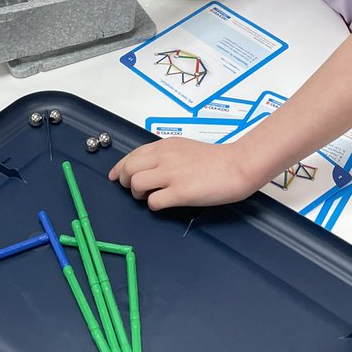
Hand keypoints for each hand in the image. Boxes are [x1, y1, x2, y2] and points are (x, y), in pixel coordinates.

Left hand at [108, 137, 261, 210]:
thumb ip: (165, 154)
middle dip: (124, 180)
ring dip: (137, 194)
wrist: (236, 165)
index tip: (115, 176)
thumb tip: (147, 166)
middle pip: (128, 168)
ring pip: (136, 184)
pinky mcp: (180, 192)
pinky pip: (154, 202)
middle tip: (130, 189)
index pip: (132, 155)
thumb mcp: (184, 148)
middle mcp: (165, 157)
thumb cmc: (215, 159)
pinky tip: (163, 203)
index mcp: (165, 146)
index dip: (120, 167)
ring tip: (148, 197)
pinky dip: (153, 205)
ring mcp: (171, 175)